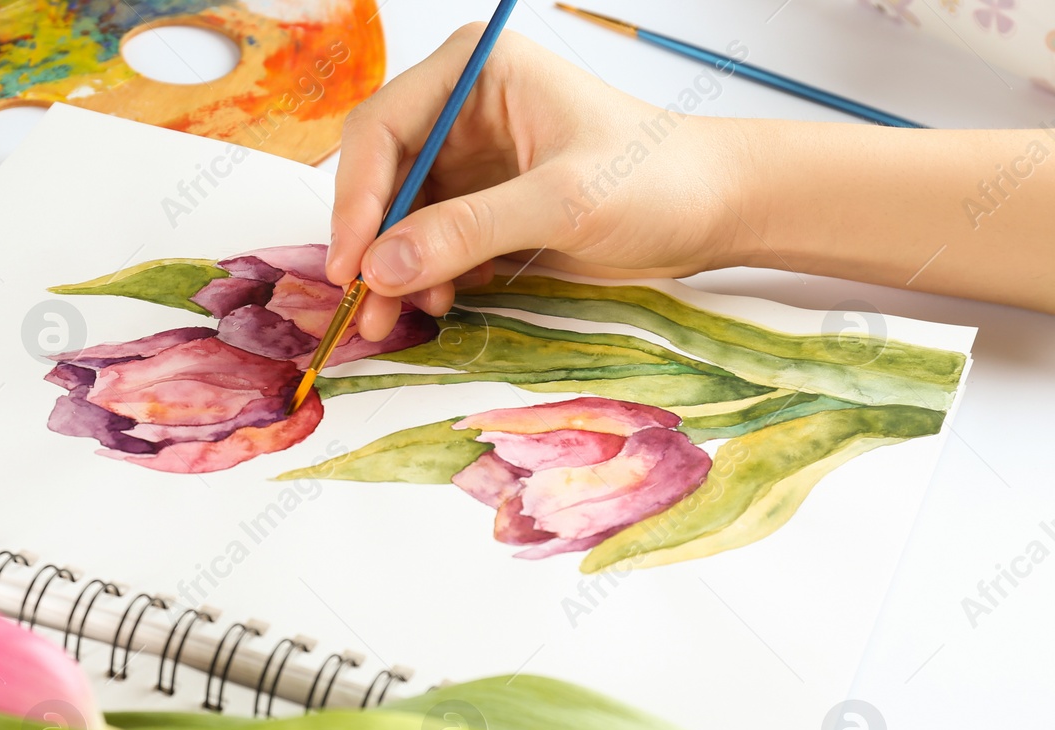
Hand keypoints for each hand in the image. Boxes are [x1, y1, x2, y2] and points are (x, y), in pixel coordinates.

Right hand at [327, 27, 748, 339]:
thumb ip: (470, 229)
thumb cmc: (660, 179)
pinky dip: (421, 277)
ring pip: (396, 216)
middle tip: (365, 303)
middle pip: (379, 174)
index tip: (352, 262)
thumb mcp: (563, 202)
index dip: (358, 198)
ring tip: (398, 317)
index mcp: (476, 73)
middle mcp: (461, 110)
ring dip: (391, 269)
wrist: (715, 211)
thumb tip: (383, 265)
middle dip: (370, 241)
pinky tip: (440, 301)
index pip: (382, 129)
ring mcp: (468, 160)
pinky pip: (426, 242)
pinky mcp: (481, 205)